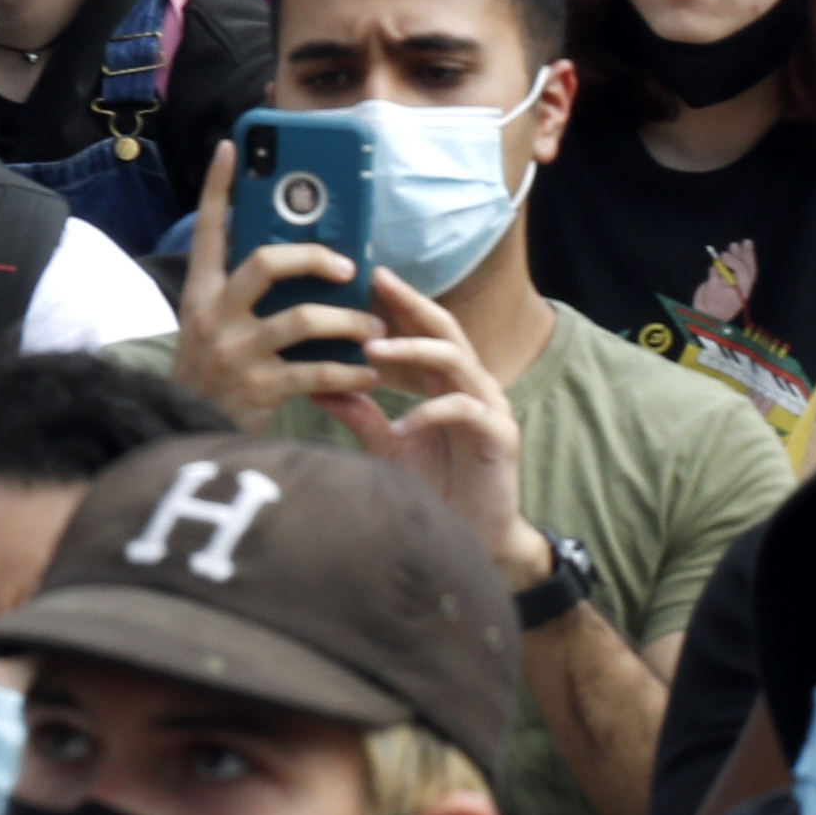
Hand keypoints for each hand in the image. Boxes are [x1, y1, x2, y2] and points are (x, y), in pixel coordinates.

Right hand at [171, 136, 386, 427]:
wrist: (191, 433)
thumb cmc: (215, 373)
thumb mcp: (212, 324)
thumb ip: (243, 291)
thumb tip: (299, 257)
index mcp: (200, 292)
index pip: (208, 228)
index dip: (218, 186)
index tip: (231, 147)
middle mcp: (214, 315)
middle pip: (267, 263)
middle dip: (315, 258)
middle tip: (347, 266)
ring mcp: (236, 351)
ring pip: (302, 318)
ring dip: (348, 322)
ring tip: (372, 328)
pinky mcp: (260, 387)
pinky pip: (317, 372)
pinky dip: (350, 373)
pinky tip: (367, 375)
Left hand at [347, 270, 537, 582]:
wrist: (474, 538)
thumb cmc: (434, 486)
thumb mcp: (387, 445)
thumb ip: (359, 413)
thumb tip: (314, 384)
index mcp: (446, 383)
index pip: (426, 330)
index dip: (402, 302)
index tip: (370, 276)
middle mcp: (472, 386)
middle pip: (445, 330)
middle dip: (412, 304)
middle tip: (377, 283)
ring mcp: (490, 408)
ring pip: (455, 361)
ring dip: (413, 350)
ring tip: (372, 349)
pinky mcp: (500, 437)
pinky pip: (465, 410)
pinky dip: (430, 412)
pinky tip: (400, 426)